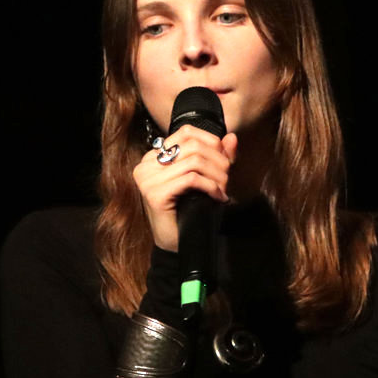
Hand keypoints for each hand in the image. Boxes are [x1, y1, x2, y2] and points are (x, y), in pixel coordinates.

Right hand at [133, 126, 237, 251]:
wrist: (177, 244)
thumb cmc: (189, 210)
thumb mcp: (205, 178)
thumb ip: (217, 157)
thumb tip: (232, 137)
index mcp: (153, 156)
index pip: (186, 132)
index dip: (211, 141)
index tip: (225, 160)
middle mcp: (146, 164)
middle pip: (192, 146)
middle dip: (218, 160)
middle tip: (228, 179)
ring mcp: (147, 179)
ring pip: (194, 162)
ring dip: (217, 175)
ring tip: (224, 189)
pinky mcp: (155, 194)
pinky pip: (191, 179)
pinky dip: (211, 186)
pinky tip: (218, 197)